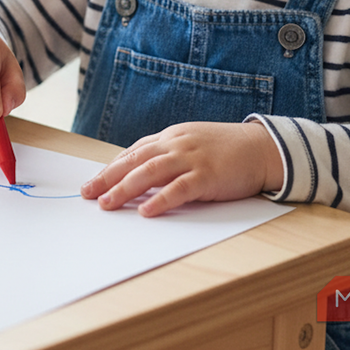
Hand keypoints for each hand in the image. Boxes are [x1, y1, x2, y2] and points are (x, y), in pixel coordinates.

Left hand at [80, 121, 283, 216]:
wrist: (262, 148)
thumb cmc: (225, 150)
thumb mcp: (191, 145)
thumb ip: (168, 156)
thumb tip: (141, 177)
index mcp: (170, 137)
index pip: (133, 152)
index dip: (111, 167)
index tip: (92, 182)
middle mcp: (175, 144)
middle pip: (134, 160)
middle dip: (108, 177)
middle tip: (87, 193)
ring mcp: (191, 158)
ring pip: (150, 172)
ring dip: (124, 189)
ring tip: (107, 204)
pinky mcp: (207, 175)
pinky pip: (179, 189)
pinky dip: (160, 200)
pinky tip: (145, 212)